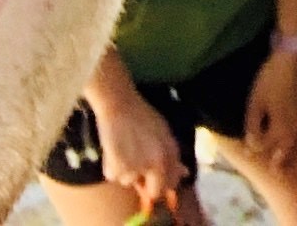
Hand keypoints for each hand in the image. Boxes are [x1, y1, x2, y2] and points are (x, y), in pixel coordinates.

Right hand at [92, 78, 199, 221]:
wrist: (119, 105)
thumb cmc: (144, 118)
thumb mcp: (165, 135)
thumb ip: (174, 157)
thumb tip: (184, 174)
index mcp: (166, 157)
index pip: (168, 185)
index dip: (163, 184)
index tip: (156, 179)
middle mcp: (150, 165)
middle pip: (151, 191)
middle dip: (146, 183)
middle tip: (139, 166)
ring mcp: (131, 168)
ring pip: (129, 181)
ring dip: (128, 170)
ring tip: (127, 149)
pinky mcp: (113, 167)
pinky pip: (113, 176)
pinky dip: (113, 167)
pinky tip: (115, 150)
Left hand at [243, 45, 296, 176]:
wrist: (295, 52)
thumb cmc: (271, 76)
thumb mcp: (255, 101)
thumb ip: (253, 126)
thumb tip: (252, 146)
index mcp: (281, 126)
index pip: (268, 144)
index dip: (258, 148)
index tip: (250, 152)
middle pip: (289, 146)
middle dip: (282, 160)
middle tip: (279, 173)